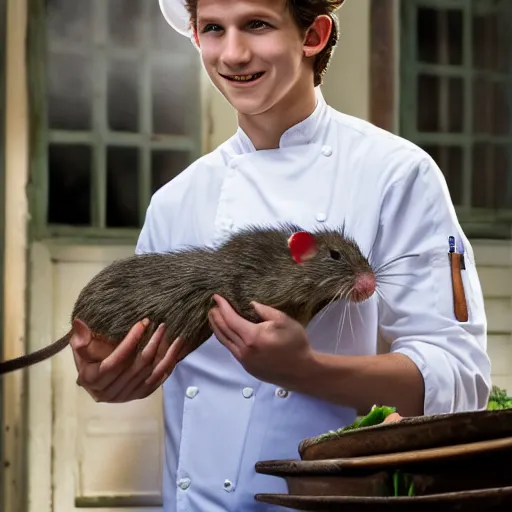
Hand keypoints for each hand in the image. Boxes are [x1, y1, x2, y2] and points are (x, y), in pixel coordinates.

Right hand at [69, 318, 184, 402]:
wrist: (94, 375)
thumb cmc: (87, 358)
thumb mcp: (80, 347)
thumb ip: (80, 337)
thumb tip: (79, 322)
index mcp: (93, 380)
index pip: (115, 362)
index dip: (130, 342)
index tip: (142, 323)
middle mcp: (109, 393)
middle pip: (136, 367)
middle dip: (151, 344)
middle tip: (162, 325)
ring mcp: (125, 396)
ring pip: (149, 374)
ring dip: (165, 354)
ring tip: (175, 336)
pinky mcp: (138, 395)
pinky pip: (157, 382)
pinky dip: (168, 367)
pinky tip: (176, 352)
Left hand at [208, 294, 314, 387]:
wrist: (301, 371)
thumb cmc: (295, 344)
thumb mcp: (284, 321)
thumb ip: (265, 311)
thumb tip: (250, 304)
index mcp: (252, 336)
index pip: (231, 319)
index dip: (222, 307)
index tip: (217, 297)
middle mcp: (244, 349)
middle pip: (224, 330)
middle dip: (216, 316)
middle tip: (212, 305)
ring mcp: (244, 360)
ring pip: (224, 341)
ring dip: (216, 328)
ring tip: (213, 317)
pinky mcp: (246, 366)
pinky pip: (231, 349)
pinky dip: (224, 338)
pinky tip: (225, 332)